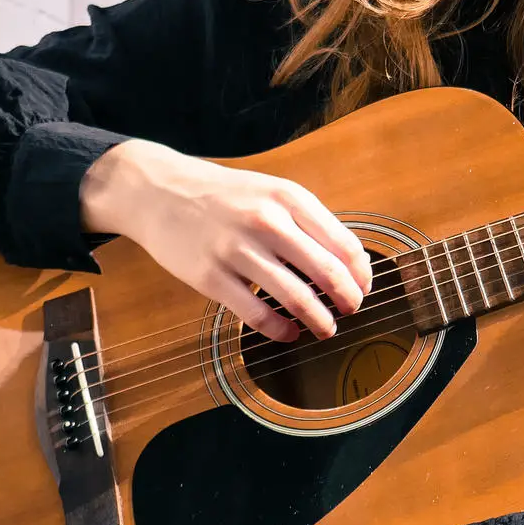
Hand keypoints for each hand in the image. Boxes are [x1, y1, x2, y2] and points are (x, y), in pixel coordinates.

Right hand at [80, 139, 372, 341]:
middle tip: (352, 311)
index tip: (364, 287)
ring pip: (296, 298)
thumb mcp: (271, 192)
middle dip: (348, 300)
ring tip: (326, 329)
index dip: (361, 273)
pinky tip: (289, 333)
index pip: (343, 244)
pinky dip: (281, 330)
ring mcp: (237, 251)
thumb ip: (309, 222)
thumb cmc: (224, 196)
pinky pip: (257, 315)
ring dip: (320, 321)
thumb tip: (351, 263)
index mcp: (288, 198)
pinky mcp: (211, 277)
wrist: (159, 191)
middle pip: (327, 273)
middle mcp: (266, 222)